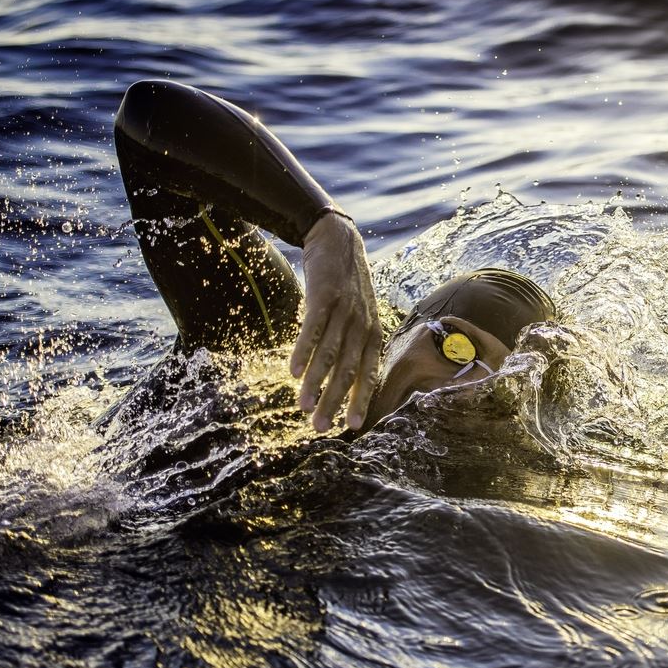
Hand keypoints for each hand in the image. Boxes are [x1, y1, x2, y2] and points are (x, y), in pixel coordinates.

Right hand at [290, 212, 381, 431]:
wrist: (338, 241)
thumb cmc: (348, 286)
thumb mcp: (361, 316)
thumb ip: (355, 345)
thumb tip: (344, 379)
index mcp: (374, 334)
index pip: (369, 374)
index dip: (360, 400)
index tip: (351, 427)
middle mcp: (363, 325)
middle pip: (348, 371)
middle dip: (334, 402)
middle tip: (319, 427)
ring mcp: (345, 311)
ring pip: (329, 355)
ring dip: (315, 384)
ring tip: (303, 407)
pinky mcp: (325, 297)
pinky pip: (313, 330)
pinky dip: (303, 352)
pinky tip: (293, 372)